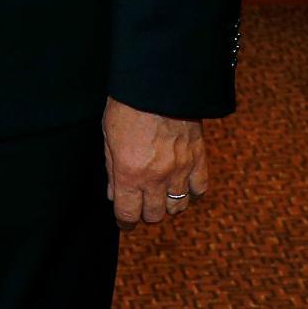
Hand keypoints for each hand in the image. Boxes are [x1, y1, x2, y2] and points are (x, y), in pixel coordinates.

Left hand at [102, 97, 207, 227]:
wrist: (157, 85)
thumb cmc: (126, 107)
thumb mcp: (108, 138)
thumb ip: (112, 170)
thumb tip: (114, 194)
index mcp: (130, 173)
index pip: (129, 213)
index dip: (125, 222)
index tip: (124, 222)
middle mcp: (156, 178)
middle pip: (155, 214)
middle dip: (145, 213)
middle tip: (140, 205)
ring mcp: (181, 170)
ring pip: (178, 206)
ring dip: (168, 205)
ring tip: (160, 195)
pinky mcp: (198, 158)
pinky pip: (200, 189)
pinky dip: (191, 191)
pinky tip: (183, 185)